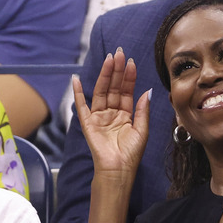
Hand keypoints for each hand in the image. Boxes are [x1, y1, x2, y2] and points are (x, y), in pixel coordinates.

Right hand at [73, 48, 149, 175]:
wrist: (118, 169)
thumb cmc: (131, 154)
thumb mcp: (142, 129)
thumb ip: (142, 109)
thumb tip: (146, 90)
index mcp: (125, 115)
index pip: (127, 91)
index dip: (129, 77)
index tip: (131, 62)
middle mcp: (111, 113)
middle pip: (114, 87)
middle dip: (117, 71)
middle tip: (119, 53)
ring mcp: (99, 117)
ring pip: (101, 92)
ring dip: (104, 76)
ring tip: (108, 60)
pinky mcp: (88, 123)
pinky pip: (81, 106)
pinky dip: (78, 93)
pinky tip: (76, 79)